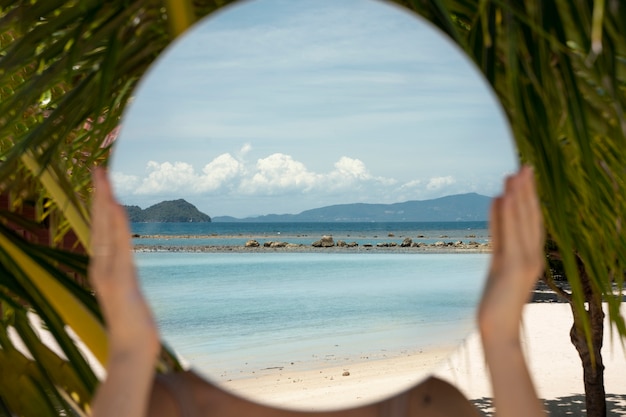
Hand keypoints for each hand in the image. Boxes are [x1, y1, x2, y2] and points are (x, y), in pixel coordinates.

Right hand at [89, 167, 158, 360]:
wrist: (132, 347)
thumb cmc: (133, 322)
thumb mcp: (129, 291)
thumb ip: (126, 274)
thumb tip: (128, 262)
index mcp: (103, 266)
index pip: (101, 228)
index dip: (100, 204)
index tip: (102, 182)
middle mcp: (101, 265)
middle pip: (98, 223)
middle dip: (99, 194)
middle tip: (98, 167)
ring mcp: (108, 272)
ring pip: (106, 229)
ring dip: (104, 201)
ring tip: (103, 176)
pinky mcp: (119, 280)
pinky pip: (119, 246)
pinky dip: (117, 225)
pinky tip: (117, 207)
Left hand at [478, 165, 544, 342]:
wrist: (499, 329)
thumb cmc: (497, 298)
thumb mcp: (498, 260)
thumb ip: (499, 234)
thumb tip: (497, 203)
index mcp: (530, 254)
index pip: (530, 220)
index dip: (529, 197)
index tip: (524, 175)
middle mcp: (532, 256)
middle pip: (530, 217)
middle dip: (527, 192)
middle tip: (523, 166)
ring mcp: (524, 262)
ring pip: (521, 223)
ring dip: (518, 198)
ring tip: (514, 174)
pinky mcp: (511, 268)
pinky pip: (509, 237)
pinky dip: (506, 216)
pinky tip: (503, 197)